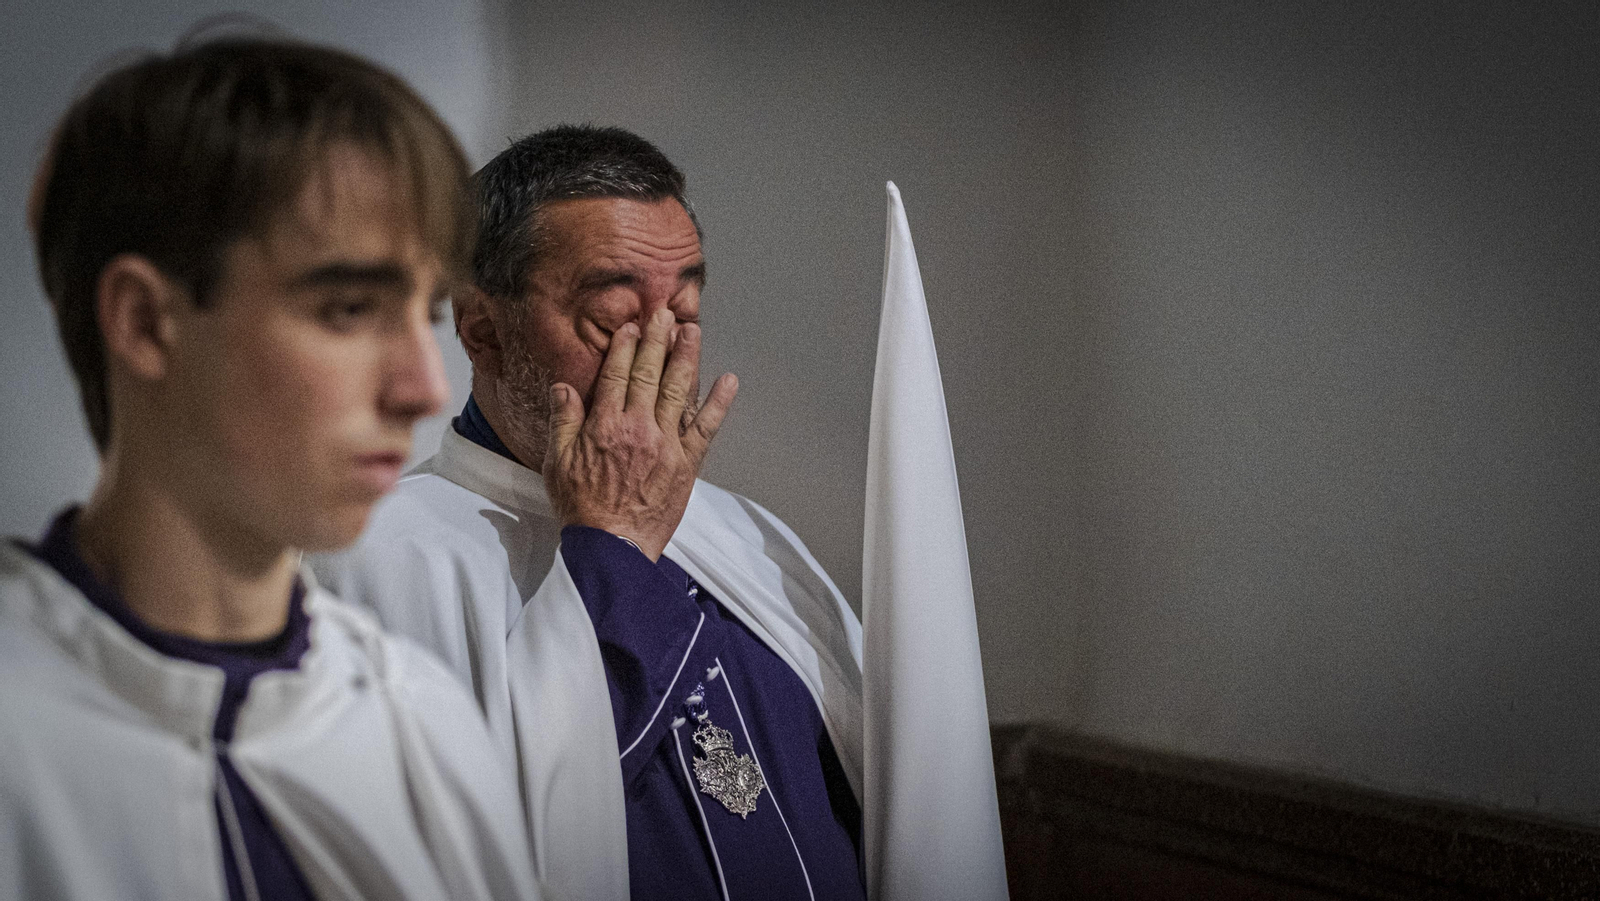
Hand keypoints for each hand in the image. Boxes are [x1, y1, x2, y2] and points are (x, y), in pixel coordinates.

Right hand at [543, 308, 738, 560]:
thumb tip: (563, 388)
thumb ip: (562, 421)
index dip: (624, 346)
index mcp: (605, 426)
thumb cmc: (582, 509)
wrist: (613, 547)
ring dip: (687, 357)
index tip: (631, 326)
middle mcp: (639, 428)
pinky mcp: (687, 463)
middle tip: (665, 313)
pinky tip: (728, 380)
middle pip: (649, 373)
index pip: (616, 374)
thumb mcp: (556, 463)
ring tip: (692, 330)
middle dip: (657, 339)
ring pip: (679, 390)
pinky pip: (706, 427)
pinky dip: (719, 402)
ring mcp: (667, 444)